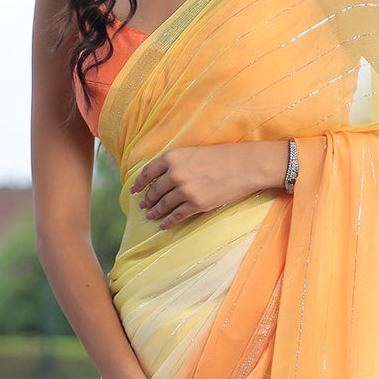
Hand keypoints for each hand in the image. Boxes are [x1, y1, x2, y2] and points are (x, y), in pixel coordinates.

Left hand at [130, 141, 286, 229]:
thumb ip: (177, 163)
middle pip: (154, 190)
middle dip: (147, 200)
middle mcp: (175, 174)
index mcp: (173, 157)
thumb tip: (164, 177)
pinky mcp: (197, 204)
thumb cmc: (223, 157)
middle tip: (143, 206)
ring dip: (155, 212)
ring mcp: (185, 190)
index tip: (133, 190)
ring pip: (163, 205)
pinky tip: (163, 225)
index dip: (138, 183)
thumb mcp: (194, 152)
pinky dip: (168, 222)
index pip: (148, 172)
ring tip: (150, 217)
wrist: (245, 165)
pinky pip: (176, 216)